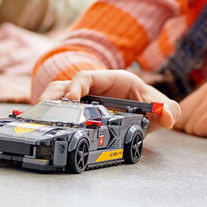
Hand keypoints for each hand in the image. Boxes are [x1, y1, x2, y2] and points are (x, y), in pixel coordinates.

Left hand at [0, 22, 61, 74]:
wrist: (57, 45)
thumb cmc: (28, 46)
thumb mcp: (10, 41)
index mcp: (5, 32)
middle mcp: (14, 38)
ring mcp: (25, 48)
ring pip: (3, 57)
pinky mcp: (35, 59)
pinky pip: (22, 65)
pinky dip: (12, 69)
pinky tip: (3, 73)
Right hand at [40, 69, 179, 129]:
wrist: (145, 114)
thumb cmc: (149, 105)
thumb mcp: (160, 107)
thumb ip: (168, 110)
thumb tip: (168, 118)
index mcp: (110, 80)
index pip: (86, 77)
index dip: (76, 86)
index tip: (71, 99)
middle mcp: (92, 88)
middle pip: (62, 86)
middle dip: (51, 97)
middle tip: (43, 112)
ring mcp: (81, 101)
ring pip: (55, 98)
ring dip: (46, 107)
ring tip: (38, 121)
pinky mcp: (76, 114)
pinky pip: (58, 112)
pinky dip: (49, 118)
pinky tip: (44, 130)